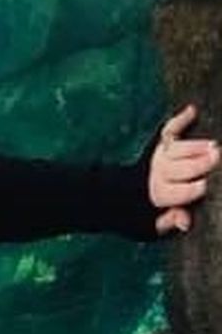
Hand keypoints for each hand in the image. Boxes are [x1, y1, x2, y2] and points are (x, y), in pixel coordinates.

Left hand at [149, 104, 217, 233]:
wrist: (122, 193)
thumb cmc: (150, 209)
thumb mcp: (155, 224)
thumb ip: (170, 220)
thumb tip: (185, 222)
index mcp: (161, 195)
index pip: (182, 192)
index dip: (195, 189)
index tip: (207, 184)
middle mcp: (160, 173)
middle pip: (182, 168)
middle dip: (200, 163)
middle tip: (217, 157)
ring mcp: (160, 157)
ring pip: (178, 150)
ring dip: (196, 147)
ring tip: (213, 146)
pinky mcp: (161, 144)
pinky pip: (170, 130)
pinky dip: (180, 119)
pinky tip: (192, 110)